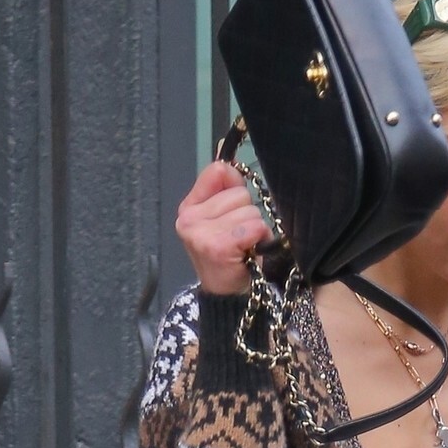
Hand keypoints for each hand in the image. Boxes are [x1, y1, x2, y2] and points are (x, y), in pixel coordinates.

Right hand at [176, 161, 272, 294]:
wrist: (227, 296)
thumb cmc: (230, 257)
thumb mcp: (222, 218)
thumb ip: (223, 186)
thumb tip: (225, 150)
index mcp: (189, 207)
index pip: (218, 171)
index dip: (235, 188)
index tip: (233, 211)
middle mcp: (189, 218)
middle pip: (239, 194)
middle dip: (248, 214)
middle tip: (240, 238)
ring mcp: (200, 233)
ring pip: (249, 210)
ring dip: (255, 229)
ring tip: (245, 246)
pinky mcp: (217, 246)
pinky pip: (253, 227)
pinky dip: (258, 239)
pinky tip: (248, 253)